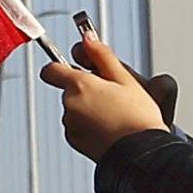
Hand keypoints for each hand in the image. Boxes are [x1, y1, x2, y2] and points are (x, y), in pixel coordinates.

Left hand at [41, 28, 168, 160]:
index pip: (52, 69)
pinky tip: (109, 128)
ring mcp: (70, 124)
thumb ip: (102, 55)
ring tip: (114, 115)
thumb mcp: (125, 79)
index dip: (61, 67)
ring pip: (74, 107)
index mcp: (79, 85)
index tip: (76, 68)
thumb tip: (86, 37)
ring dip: (88, 107)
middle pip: (69, 89)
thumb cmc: (137, 116)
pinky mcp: (74, 140)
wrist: (141, 154)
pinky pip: (77, 125)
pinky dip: (88, 125)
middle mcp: (69, 104)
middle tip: (112, 95)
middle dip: (85, 89)